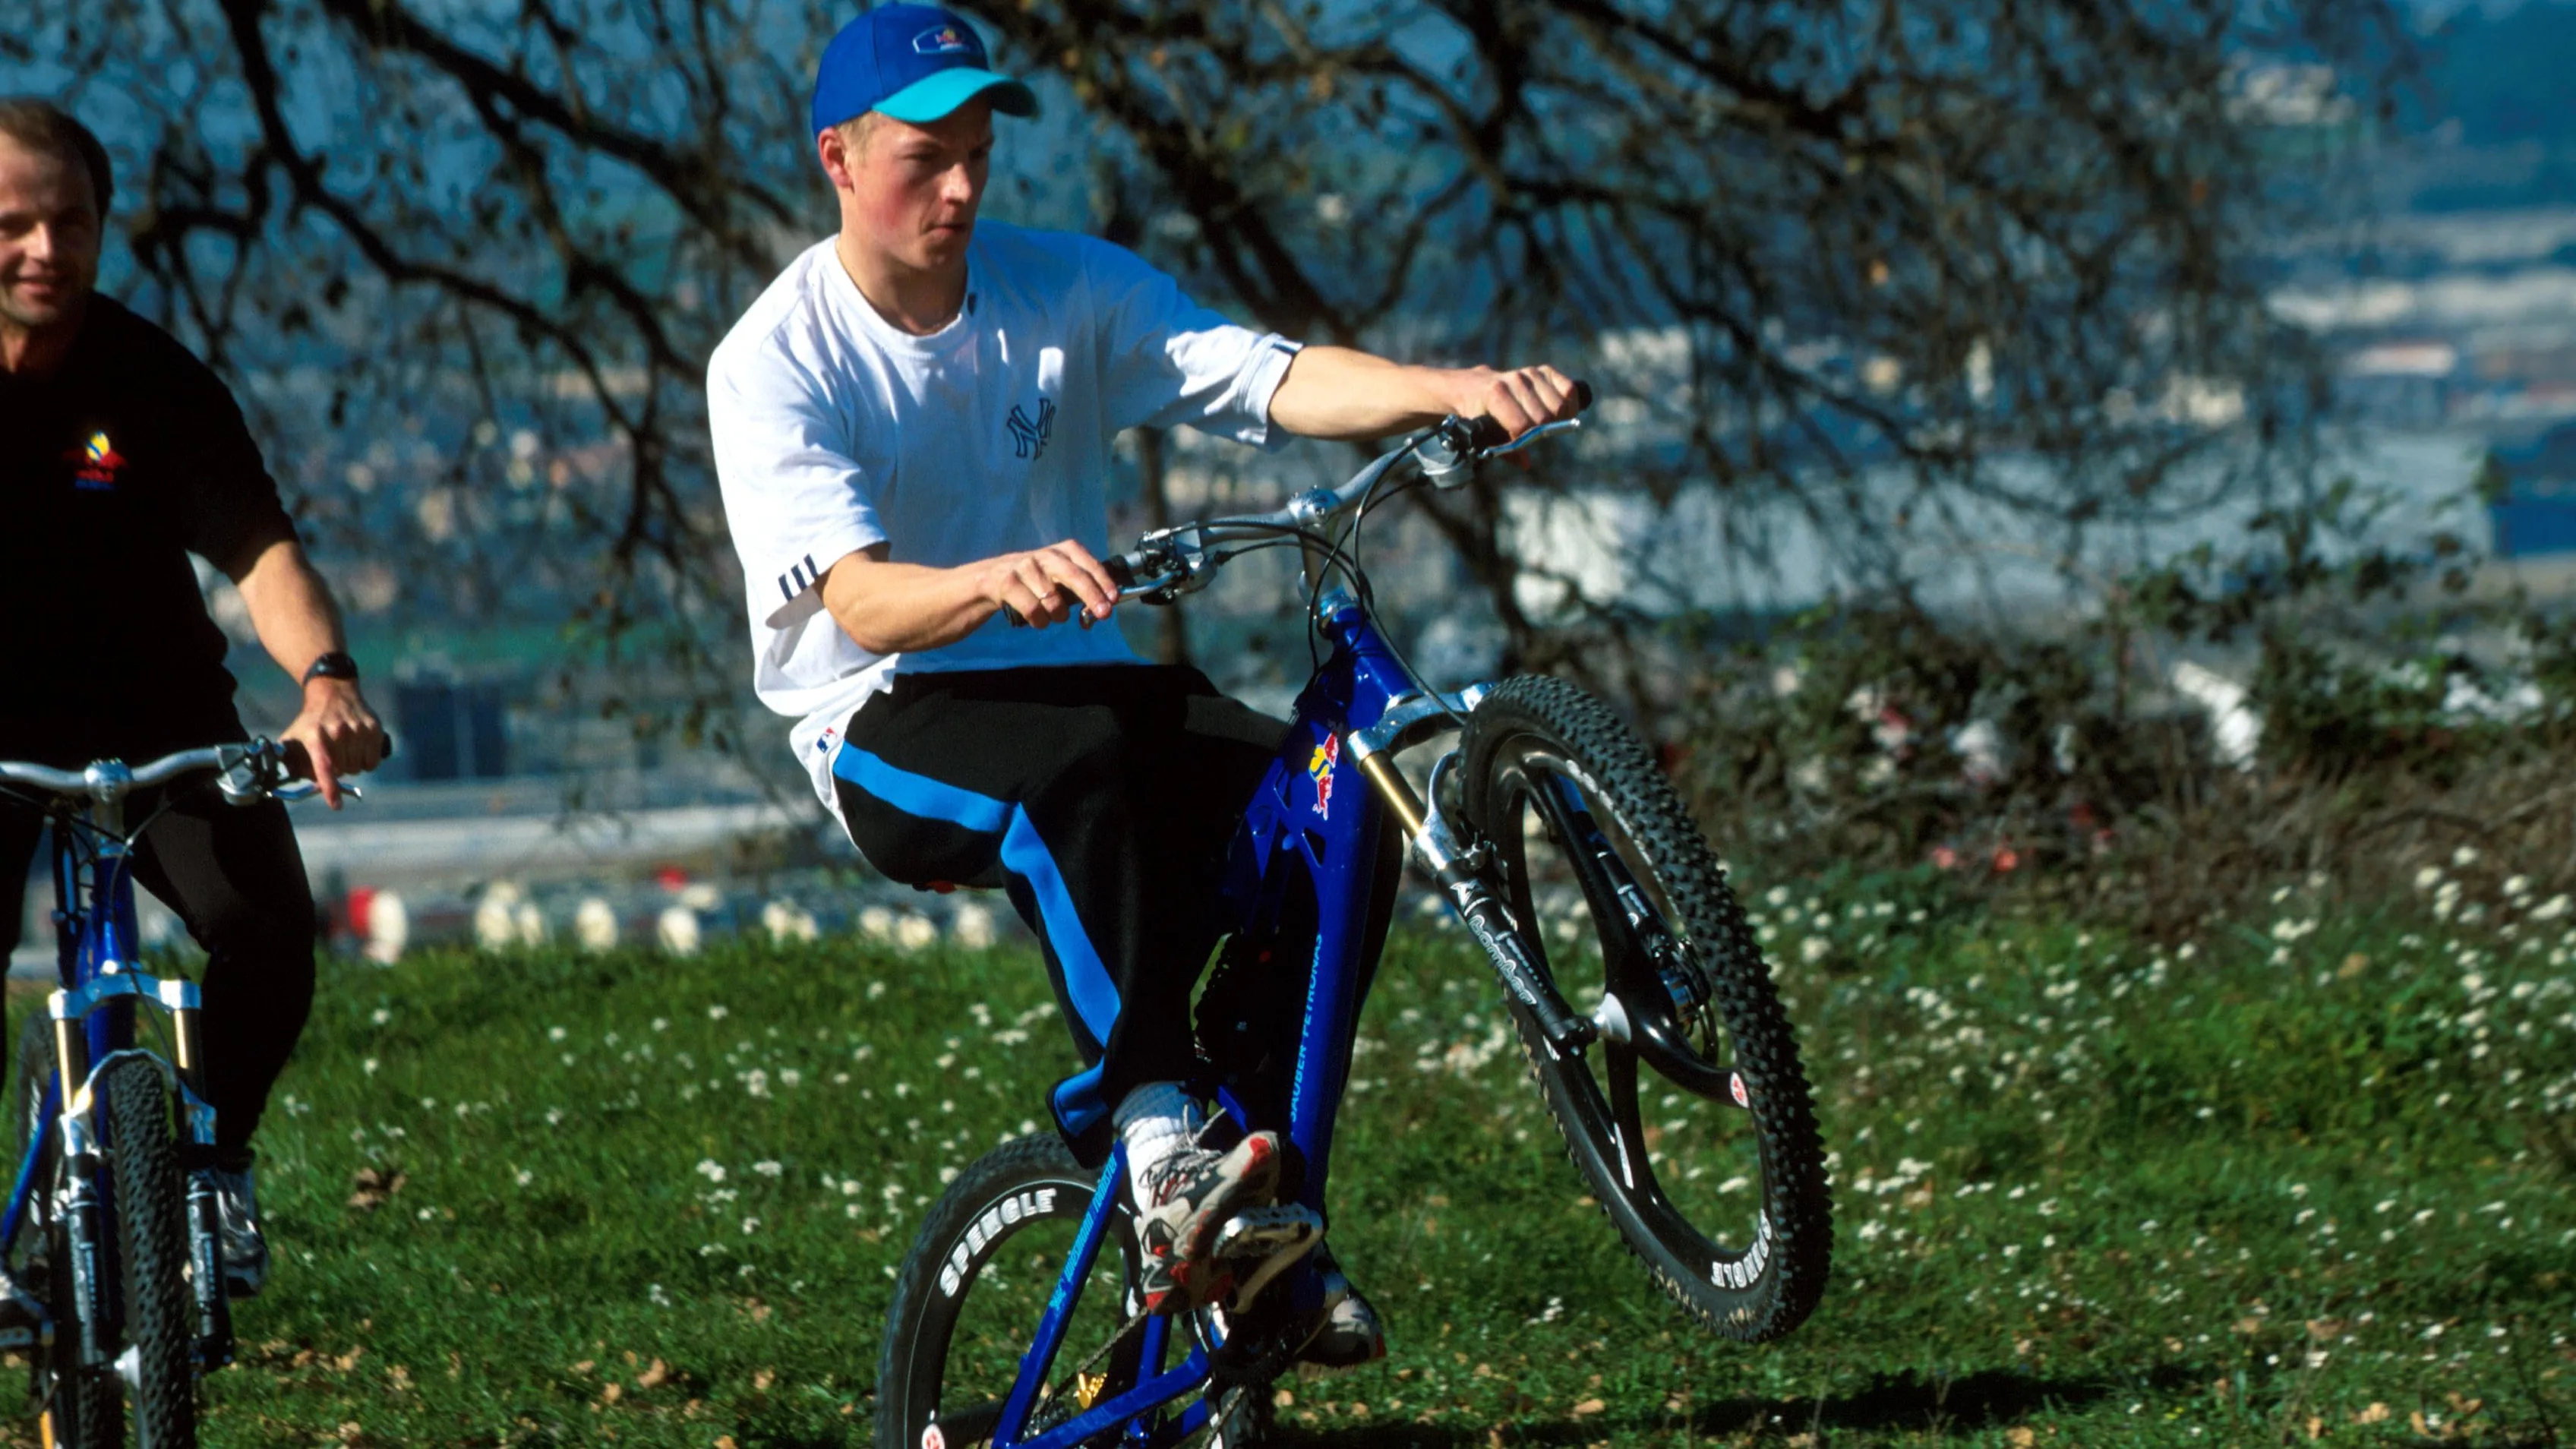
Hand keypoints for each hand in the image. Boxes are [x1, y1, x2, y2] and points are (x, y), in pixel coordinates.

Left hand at [282, 678, 386, 809]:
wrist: (333, 692)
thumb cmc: (312, 720)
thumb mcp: (294, 736)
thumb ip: (291, 761)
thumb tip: (297, 784)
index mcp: (315, 735)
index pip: (324, 766)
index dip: (330, 788)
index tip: (335, 805)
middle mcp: (338, 732)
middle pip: (342, 772)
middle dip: (337, 770)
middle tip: (333, 756)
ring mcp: (358, 730)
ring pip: (359, 768)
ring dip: (352, 765)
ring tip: (346, 750)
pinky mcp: (374, 729)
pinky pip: (373, 762)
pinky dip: (366, 761)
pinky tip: (359, 749)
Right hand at [979, 540, 1119, 629]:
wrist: (983, 582)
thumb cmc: (1028, 584)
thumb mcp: (1052, 578)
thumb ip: (1076, 588)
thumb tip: (1103, 606)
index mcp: (1058, 552)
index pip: (1085, 560)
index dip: (1101, 579)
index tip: (1114, 598)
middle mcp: (1042, 556)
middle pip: (1073, 574)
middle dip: (1092, 595)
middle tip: (1104, 614)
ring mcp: (1023, 567)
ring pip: (1052, 598)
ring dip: (1058, 615)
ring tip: (1053, 617)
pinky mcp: (1005, 582)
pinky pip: (1033, 609)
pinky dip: (1039, 621)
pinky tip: (1037, 620)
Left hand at [1447, 364, 1583, 439]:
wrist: (1475, 386)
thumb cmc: (1479, 414)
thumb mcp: (1482, 434)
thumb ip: (1505, 450)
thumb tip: (1526, 463)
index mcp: (1496, 394)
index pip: (1523, 425)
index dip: (1524, 439)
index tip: (1520, 442)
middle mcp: (1516, 380)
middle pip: (1544, 418)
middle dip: (1542, 432)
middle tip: (1535, 435)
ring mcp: (1531, 374)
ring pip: (1560, 406)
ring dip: (1559, 420)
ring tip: (1548, 425)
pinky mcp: (1545, 371)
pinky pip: (1570, 390)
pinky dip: (1571, 405)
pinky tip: (1561, 414)